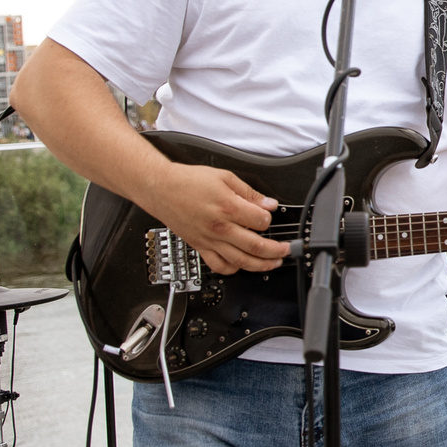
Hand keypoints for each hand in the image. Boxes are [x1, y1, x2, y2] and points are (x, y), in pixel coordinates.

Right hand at [144, 162, 286, 273]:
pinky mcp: (200, 246)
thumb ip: (249, 192)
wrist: (160, 188)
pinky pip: (219, 266)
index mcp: (228, 207)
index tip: (271, 216)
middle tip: (286, 250)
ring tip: (273, 263)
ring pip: (240, 261)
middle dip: (276, 250)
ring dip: (261, 265)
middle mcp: (220, 227)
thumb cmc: (188, 181)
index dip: (270, 219)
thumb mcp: (224, 177)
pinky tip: (241, 265)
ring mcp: (209, 240)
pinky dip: (232, 269)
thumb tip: (267, 203)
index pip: (261, 221)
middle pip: (255, 246)